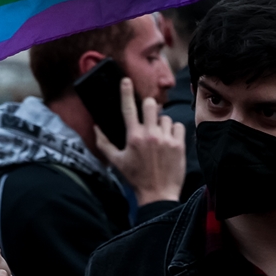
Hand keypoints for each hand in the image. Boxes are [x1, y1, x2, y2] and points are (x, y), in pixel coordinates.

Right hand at [96, 77, 184, 204]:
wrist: (158, 195)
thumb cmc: (135, 178)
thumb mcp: (116, 161)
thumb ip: (104, 143)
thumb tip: (96, 127)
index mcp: (133, 137)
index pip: (128, 108)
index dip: (126, 92)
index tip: (126, 80)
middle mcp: (150, 135)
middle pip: (151, 105)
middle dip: (148, 106)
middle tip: (147, 114)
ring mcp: (166, 139)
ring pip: (165, 117)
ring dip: (161, 122)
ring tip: (158, 135)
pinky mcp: (179, 145)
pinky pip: (177, 126)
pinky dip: (173, 130)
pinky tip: (169, 139)